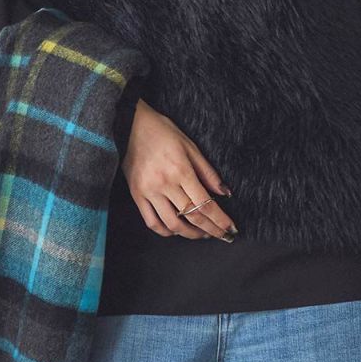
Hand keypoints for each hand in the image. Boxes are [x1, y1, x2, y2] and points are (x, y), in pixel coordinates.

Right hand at [121, 98, 236, 239]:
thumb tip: (225, 193)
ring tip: (203, 234)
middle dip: (211, 230)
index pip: (205, 204)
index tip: (231, 229)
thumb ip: (208, 172)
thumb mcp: (190, 146)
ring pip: (172, 224)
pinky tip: (177, 231)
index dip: (220, 220)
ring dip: (190, 234)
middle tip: (223, 236)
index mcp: (180, 170)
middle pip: (192, 217)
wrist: (129, 126)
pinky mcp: (136, 196)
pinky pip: (152, 222)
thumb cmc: (162, 132)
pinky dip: (166, 231)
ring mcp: (148, 192)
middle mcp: (164, 184)